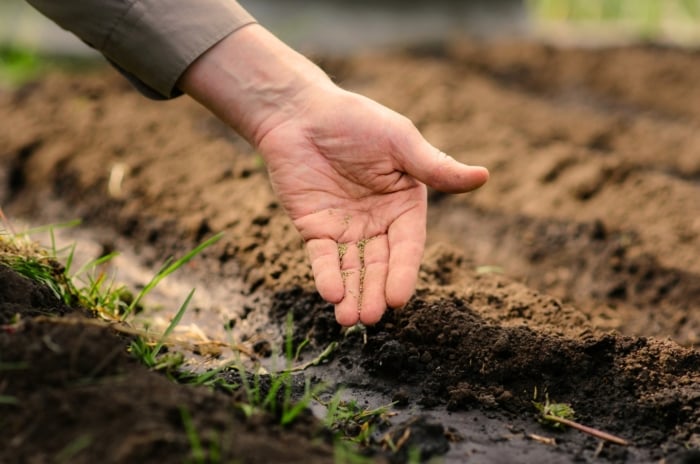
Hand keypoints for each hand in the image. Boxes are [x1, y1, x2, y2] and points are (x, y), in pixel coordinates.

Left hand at [257, 88, 487, 324]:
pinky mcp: (315, 229)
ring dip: (352, 294)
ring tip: (351, 320)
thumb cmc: (356, 121)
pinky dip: (326, 275)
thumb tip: (484, 176)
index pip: (407, 246)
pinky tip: (331, 294)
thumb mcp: (400, 142)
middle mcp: (378, 222)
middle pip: (380, 264)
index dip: (403, 272)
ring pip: (353, 268)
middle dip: (375, 291)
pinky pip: (323, 258)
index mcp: (404, 204)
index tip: (398, 298)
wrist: (300, 113)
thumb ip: (435, 167)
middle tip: (370, 317)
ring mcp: (346, 228)